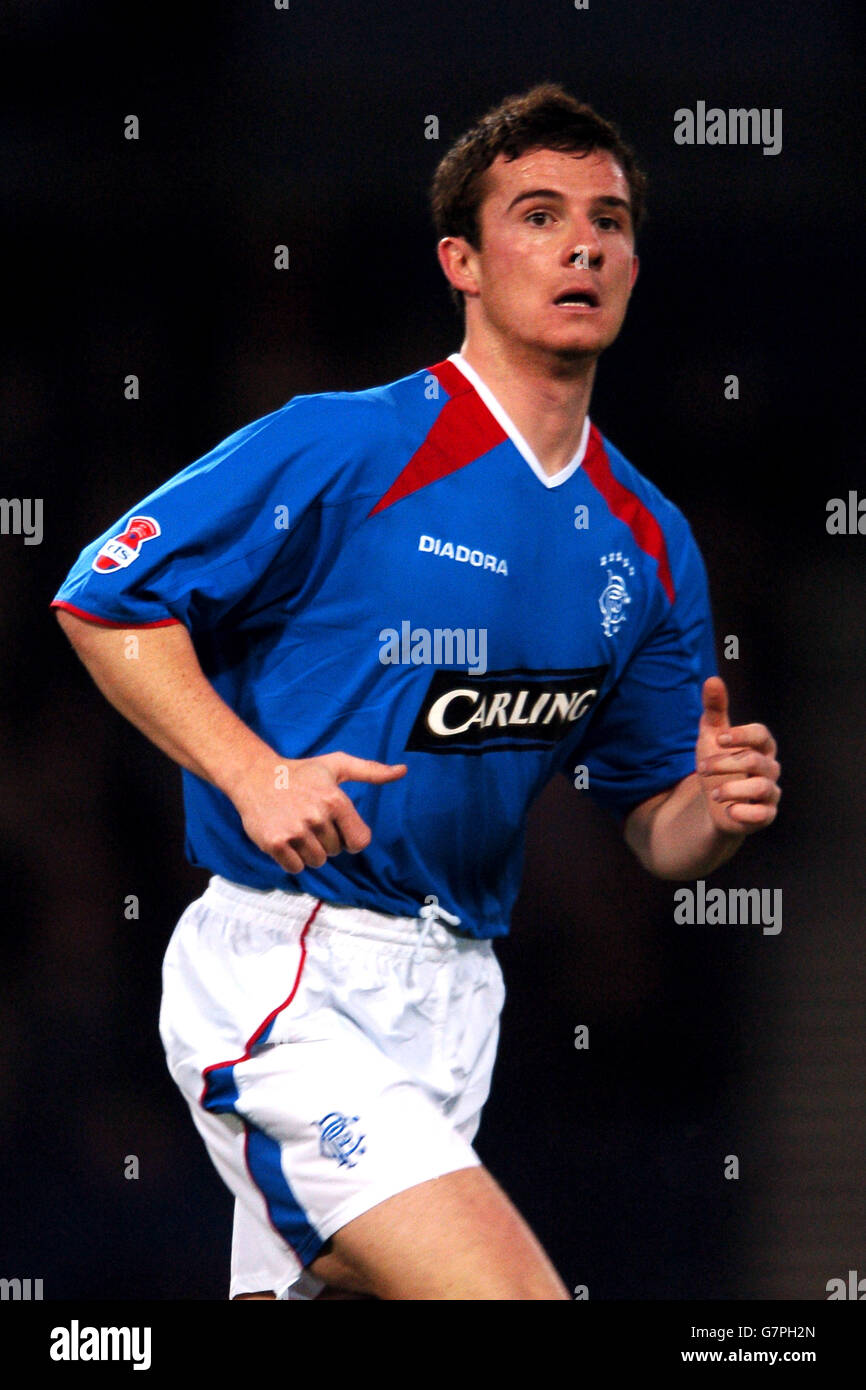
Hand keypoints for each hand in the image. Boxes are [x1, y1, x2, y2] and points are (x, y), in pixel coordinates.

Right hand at [233, 751, 406, 873]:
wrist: (255, 775)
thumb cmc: (301, 771)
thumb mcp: (337, 765)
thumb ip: (371, 771)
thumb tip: (402, 771)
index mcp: (335, 801)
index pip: (359, 842)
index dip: (351, 839)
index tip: (339, 828)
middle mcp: (316, 817)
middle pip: (336, 851)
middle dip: (326, 841)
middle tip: (310, 821)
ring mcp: (294, 831)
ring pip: (317, 861)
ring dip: (310, 851)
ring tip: (298, 829)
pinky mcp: (274, 843)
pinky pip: (295, 868)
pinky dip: (292, 859)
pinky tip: (286, 839)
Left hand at [696, 676, 780, 833]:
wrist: (715, 805)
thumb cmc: (719, 764)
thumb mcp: (712, 737)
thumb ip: (715, 710)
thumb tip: (712, 679)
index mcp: (760, 747)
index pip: (761, 734)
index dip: (742, 735)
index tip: (719, 738)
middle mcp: (770, 768)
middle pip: (755, 761)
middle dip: (725, 763)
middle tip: (701, 769)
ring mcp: (770, 793)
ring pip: (761, 787)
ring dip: (732, 789)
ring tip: (712, 793)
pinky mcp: (765, 815)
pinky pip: (763, 815)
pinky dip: (745, 813)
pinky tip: (728, 811)